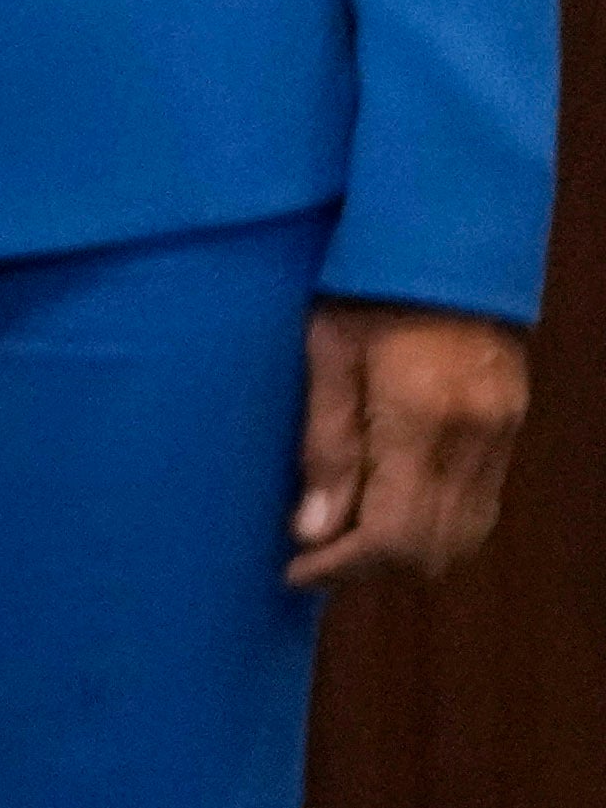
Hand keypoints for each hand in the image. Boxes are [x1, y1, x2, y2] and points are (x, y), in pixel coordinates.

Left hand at [290, 298, 531, 585]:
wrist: (446, 235)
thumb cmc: (366, 279)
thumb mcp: (324, 349)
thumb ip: (326, 443)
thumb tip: (313, 531)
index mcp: (422, 417)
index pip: (393, 535)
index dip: (341, 567)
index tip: (294, 572)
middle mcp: (474, 437)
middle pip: (433, 549)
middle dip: (370, 567)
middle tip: (311, 557)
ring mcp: (503, 434)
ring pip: (465, 536)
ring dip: (406, 552)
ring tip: (343, 536)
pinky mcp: (512, 426)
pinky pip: (481, 505)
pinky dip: (438, 524)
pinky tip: (389, 507)